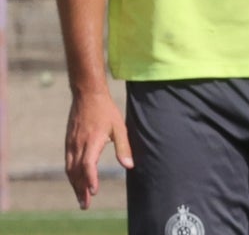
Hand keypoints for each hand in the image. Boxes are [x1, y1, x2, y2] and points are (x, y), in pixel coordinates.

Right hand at [64, 89, 132, 209]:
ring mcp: (71, 144)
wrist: (87, 95)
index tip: (94, 191)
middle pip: (76, 172)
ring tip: (81, 198)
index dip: (90, 178)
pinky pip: (68, 163)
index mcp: (92, 141)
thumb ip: (124, 147)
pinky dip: (71, 175)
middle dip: (81, 189)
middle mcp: (78, 144)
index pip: (87, 165)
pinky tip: (76, 181)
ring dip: (75, 185)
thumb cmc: (106, 110)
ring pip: (70, 169)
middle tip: (86, 205)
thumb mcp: (119, 127)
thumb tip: (129, 166)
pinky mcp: (68, 143)